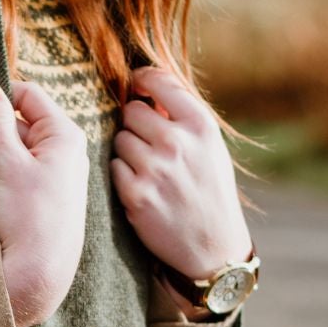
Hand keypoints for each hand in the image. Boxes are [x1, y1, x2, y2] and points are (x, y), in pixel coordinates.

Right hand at [0, 77, 88, 326]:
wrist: (37, 275)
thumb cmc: (29, 219)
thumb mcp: (7, 163)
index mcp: (65, 136)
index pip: (29, 95)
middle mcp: (66, 153)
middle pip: (22, 122)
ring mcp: (56, 176)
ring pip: (17, 149)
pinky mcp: (44, 198)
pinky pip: (19, 172)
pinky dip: (0, 173)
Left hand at [110, 65, 249, 284]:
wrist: (213, 245)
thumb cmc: (209, 190)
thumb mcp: (210, 147)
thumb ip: (182, 116)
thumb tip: (145, 88)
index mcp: (201, 125)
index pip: (158, 81)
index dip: (141, 80)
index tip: (136, 86)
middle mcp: (178, 143)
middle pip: (131, 111)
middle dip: (135, 124)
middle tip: (148, 143)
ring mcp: (155, 169)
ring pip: (119, 139)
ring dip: (128, 151)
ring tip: (149, 170)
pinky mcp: (136, 194)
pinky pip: (114, 168)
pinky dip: (123, 176)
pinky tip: (142, 188)